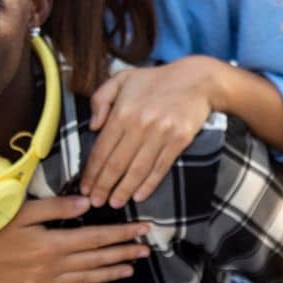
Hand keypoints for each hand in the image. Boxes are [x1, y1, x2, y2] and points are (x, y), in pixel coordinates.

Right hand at [0, 195, 151, 282]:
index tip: (143, 230)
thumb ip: (57, 207)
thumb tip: (89, 202)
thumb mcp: (23, 211)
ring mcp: (43, 282)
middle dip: (123, 254)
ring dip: (110, 274)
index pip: (97, 238)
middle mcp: (53, 266)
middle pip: (96, 260)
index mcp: (53, 244)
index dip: (122, 235)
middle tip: (146, 251)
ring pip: (85, 279)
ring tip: (130, 269)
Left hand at [84, 57, 219, 207]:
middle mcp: (140, 125)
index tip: (85, 187)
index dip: (91, 172)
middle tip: (96, 202)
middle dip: (103, 187)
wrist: (197, 80)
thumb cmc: (156, 80)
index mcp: (123, 111)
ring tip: (114, 203)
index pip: (101, 149)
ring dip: (123, 190)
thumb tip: (92, 127)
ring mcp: (161, 135)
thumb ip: (100, 99)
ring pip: (137, 170)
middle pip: (116, 164)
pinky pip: (160, 168)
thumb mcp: (122, 79)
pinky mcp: (179, 141)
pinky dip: (148, 185)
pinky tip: (139, 196)